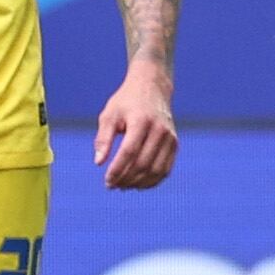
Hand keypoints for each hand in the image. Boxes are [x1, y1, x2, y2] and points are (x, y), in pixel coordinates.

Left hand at [94, 66, 177, 190]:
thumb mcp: (109, 115)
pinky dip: (153, 180)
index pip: (129, 152)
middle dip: (126, 179)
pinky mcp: (175, 144)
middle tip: (112, 186)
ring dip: (139, 183)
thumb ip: (103, 139)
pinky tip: (138, 184)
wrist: (152, 88)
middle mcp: (159, 131)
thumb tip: (98, 162)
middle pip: (143, 163)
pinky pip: (166, 169)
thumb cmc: (126, 102)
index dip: (118, 170)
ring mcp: (170, 138)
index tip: (106, 181)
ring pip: (157, 170)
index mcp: (141, 122)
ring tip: (123, 186)